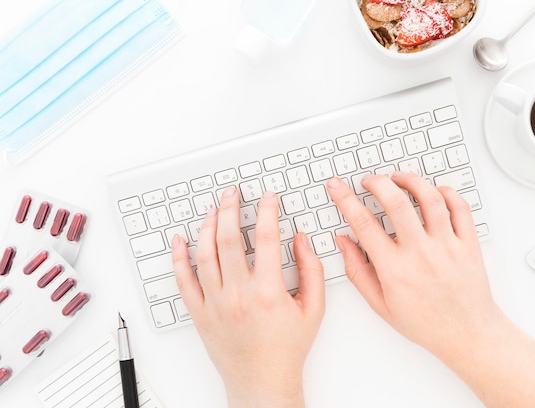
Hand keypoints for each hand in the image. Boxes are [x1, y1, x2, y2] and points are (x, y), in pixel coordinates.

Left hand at [172, 188, 324, 407]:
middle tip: (232, 193)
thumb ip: (312, 270)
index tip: (267, 198)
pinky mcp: (200, 314)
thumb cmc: (287, 349)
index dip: (267, 211)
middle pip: (229, 239)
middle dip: (231, 209)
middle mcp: (238, 295)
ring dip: (207, 226)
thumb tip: (301, 239)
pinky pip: (184, 281)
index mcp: (269, 292)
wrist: (263, 383)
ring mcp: (215, 304)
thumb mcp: (314, 309)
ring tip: (213, 210)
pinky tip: (179, 240)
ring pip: (204, 254)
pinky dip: (178, 258)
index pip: (267, 238)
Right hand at [327, 172, 501, 356]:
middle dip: (376, 182)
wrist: (467, 335)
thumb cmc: (426, 323)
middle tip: (369, 181)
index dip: (345, 199)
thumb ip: (358, 272)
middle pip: (395, 202)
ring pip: (429, 198)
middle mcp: (421, 254)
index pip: (363, 223)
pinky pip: (459, 207)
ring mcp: (447, 246)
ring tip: (399, 178)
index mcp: (395, 269)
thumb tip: (344, 243)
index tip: (338, 187)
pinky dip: (446, 192)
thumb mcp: (381, 304)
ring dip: (410, 180)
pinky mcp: (468, 244)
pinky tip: (434, 192)